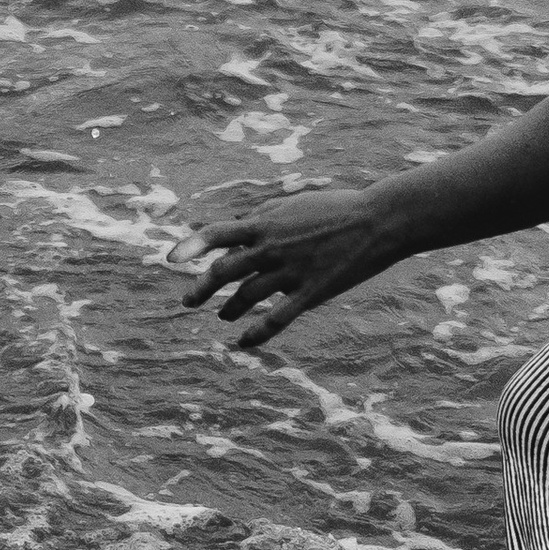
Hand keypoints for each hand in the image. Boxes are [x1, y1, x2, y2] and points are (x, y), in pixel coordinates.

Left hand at [181, 186, 405, 351]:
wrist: (378, 221)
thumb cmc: (335, 209)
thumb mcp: (292, 206)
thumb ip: (262, 220)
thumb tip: (236, 237)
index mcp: (265, 223)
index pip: (216, 233)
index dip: (190, 245)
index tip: (170, 260)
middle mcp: (272, 247)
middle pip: (224, 272)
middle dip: (201, 289)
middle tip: (188, 301)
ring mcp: (291, 271)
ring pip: (247, 297)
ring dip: (229, 310)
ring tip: (223, 317)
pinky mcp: (311, 292)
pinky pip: (276, 319)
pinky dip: (255, 334)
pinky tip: (243, 343)